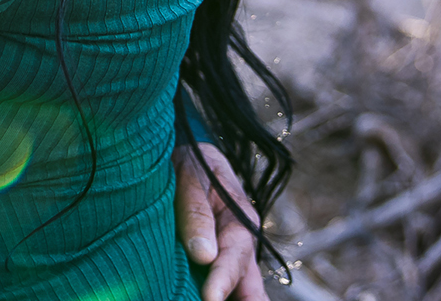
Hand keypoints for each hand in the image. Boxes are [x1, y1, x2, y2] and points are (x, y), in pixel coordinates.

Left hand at [176, 142, 265, 300]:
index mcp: (240, 222)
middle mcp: (241, 245)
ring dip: (234, 299)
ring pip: (242, 289)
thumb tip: (203, 255)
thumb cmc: (191, 163)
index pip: (234, 259)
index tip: (210, 300)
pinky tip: (208, 298)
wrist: (190, 155)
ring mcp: (231, 256)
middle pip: (250, 286)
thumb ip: (196, 214)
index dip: (222, 282)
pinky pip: (225, 286)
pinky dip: (223, 293)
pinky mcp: (215, 262)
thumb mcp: (191, 179)